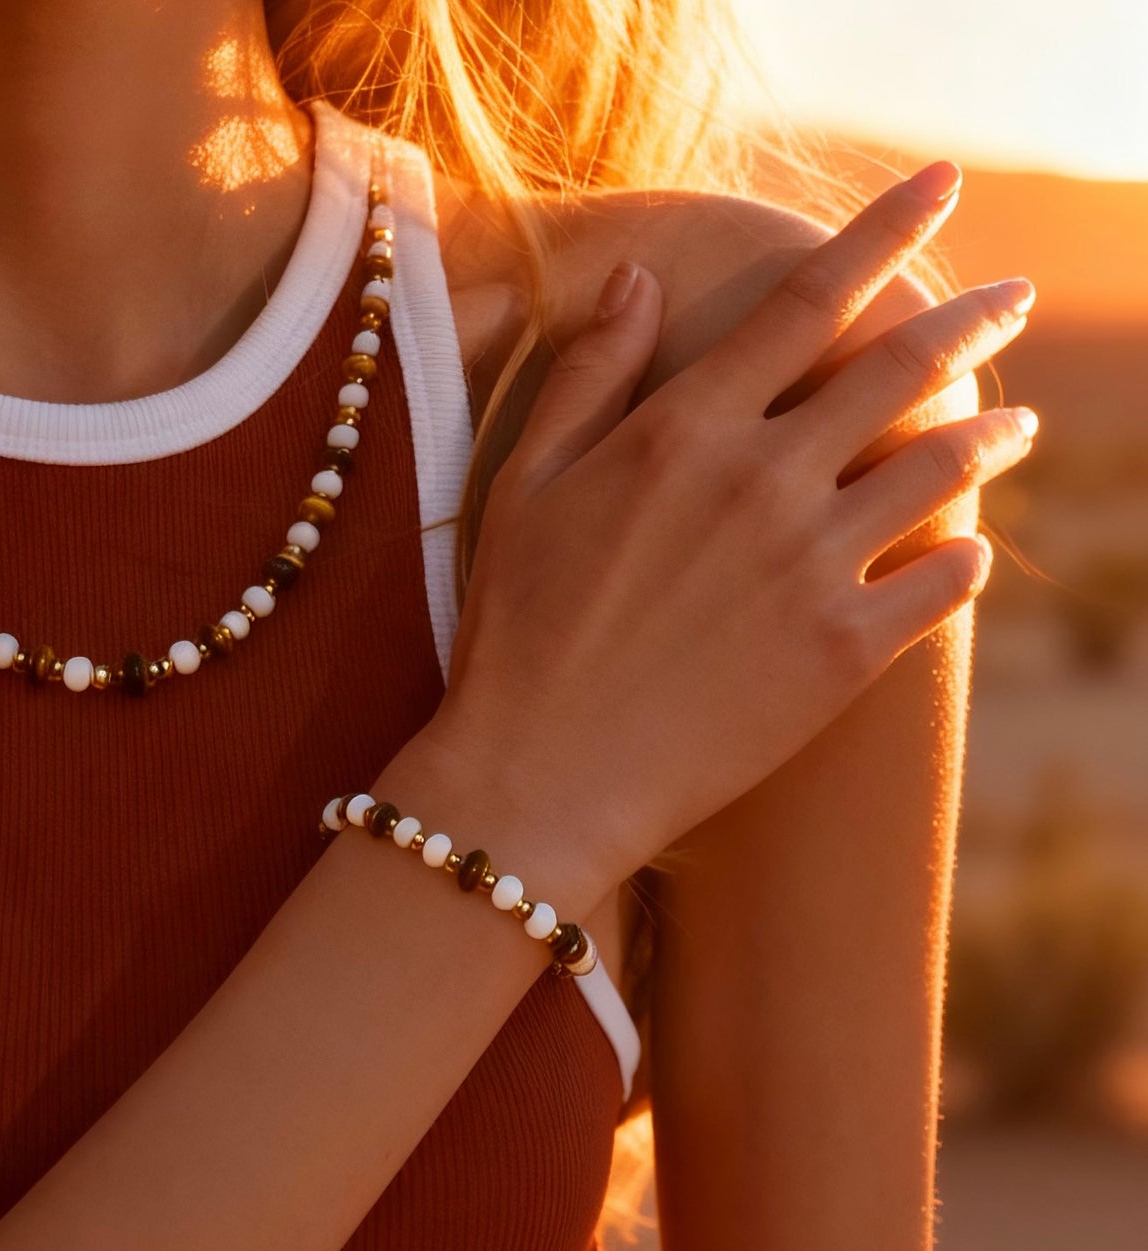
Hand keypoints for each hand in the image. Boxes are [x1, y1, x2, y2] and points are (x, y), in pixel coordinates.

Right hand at [426, 164, 1037, 908]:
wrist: (543, 776)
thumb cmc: (518, 630)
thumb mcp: (524, 485)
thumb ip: (589, 376)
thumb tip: (638, 279)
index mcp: (686, 430)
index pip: (808, 301)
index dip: (884, 232)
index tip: (941, 186)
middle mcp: (764, 481)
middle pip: (898, 370)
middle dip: (972, 320)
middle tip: (1013, 300)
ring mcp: (813, 568)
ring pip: (941, 470)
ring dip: (993, 436)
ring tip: (1020, 425)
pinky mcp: (845, 654)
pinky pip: (943, 586)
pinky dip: (968, 559)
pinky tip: (971, 552)